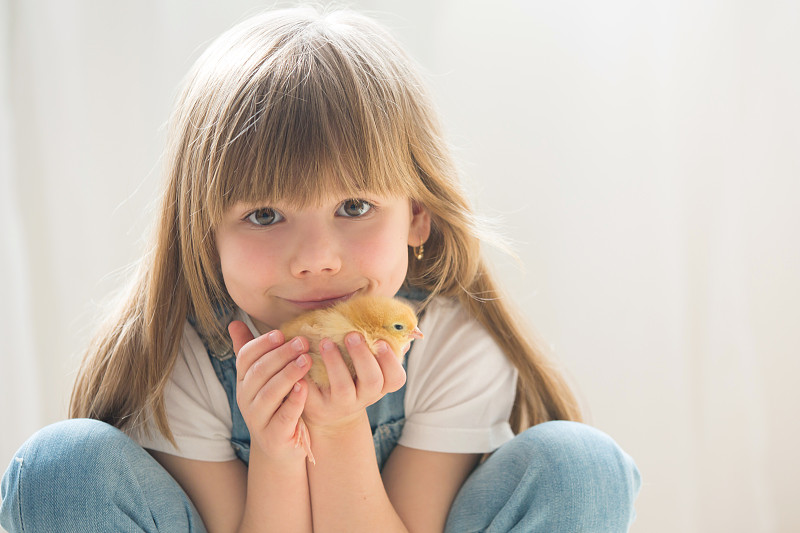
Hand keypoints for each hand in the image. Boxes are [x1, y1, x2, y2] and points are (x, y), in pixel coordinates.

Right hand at [228, 321, 310, 461]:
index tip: (282, 333)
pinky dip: (294, 401)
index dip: (262, 343)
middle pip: (259, 372)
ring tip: (307, 361)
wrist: (282, 447)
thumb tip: (234, 321)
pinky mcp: (274, 436)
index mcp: (244, 381)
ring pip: (269, 393)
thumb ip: (253, 351)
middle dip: (281, 355)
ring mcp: (258, 419)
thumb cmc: (277, 405)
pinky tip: (305, 387)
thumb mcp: (265, 378)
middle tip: (302, 342)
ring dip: (288, 374)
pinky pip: (283, 416)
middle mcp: (246, 399)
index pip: (245, 357)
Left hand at [303, 332, 405, 433]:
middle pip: (371, 381)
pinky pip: (314, 393)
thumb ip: (386, 348)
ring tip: (326, 341)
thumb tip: (409, 331)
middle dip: (363, 356)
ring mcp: (341, 404)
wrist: (328, 411)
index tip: (380, 342)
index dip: (391, 361)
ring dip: (335, 362)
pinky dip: (309, 374)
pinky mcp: (318, 407)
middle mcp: (364, 397)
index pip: (396, 378)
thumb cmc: (353, 377)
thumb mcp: (370, 366)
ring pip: (343, 387)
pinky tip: (304, 356)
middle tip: (352, 335)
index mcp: (380, 385)